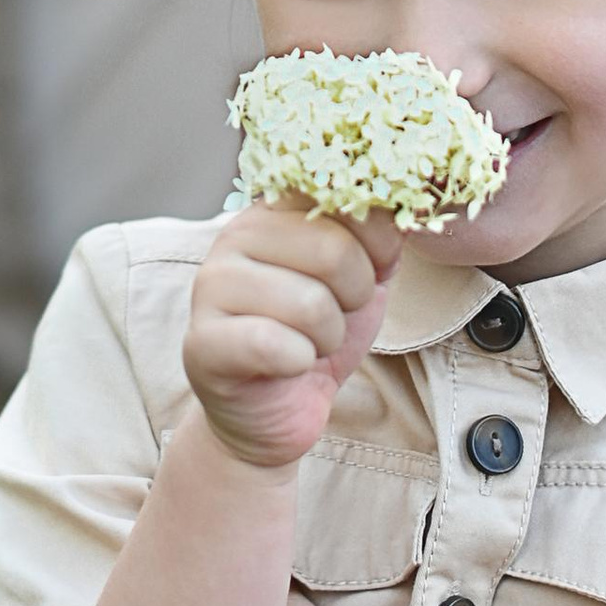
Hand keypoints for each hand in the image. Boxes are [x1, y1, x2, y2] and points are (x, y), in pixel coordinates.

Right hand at [183, 202, 392, 472]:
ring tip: (307, 341)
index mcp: (276, 209)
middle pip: (334, 251)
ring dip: (328, 337)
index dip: (378, 243)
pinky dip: (299, 362)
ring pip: (310, 304)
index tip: (369, 270)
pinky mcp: (203, 342)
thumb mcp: (362, 276)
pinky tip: (287, 365)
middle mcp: (236, 235)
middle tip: (334, 315)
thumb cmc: (316, 336)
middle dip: (354, 298)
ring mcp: (212, 286)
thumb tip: (402, 208)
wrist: (274, 409)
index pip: (344, 196)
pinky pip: (273, 344)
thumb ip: (378, 236)